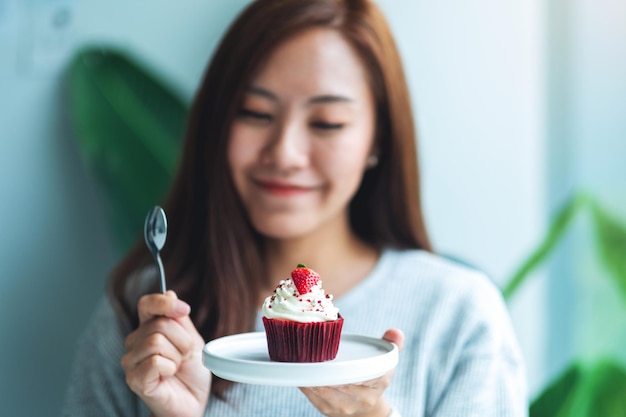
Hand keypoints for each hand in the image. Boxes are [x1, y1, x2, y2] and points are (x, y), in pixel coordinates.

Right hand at [121, 291, 210, 416]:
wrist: (194, 401)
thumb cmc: (192, 372)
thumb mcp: (192, 340)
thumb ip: (180, 319)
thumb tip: (169, 292)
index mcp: (148, 328)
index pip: (147, 304)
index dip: (165, 303)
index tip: (184, 310)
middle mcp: (135, 342)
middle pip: (159, 324)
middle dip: (182, 340)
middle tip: (184, 356)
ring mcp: (131, 361)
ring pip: (156, 341)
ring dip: (176, 355)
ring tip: (176, 366)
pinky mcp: (134, 379)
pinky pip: (155, 361)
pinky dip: (170, 367)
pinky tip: (168, 376)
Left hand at [300, 329, 403, 416]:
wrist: (365, 408)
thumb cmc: (371, 376)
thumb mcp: (384, 359)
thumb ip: (392, 343)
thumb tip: (395, 331)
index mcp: (379, 381)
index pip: (366, 370)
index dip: (349, 362)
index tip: (332, 348)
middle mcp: (363, 397)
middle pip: (341, 380)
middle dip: (325, 368)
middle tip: (310, 350)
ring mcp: (345, 406)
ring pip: (325, 389)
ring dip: (312, 375)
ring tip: (302, 359)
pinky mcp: (328, 410)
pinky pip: (314, 396)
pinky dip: (306, 383)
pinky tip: (299, 371)